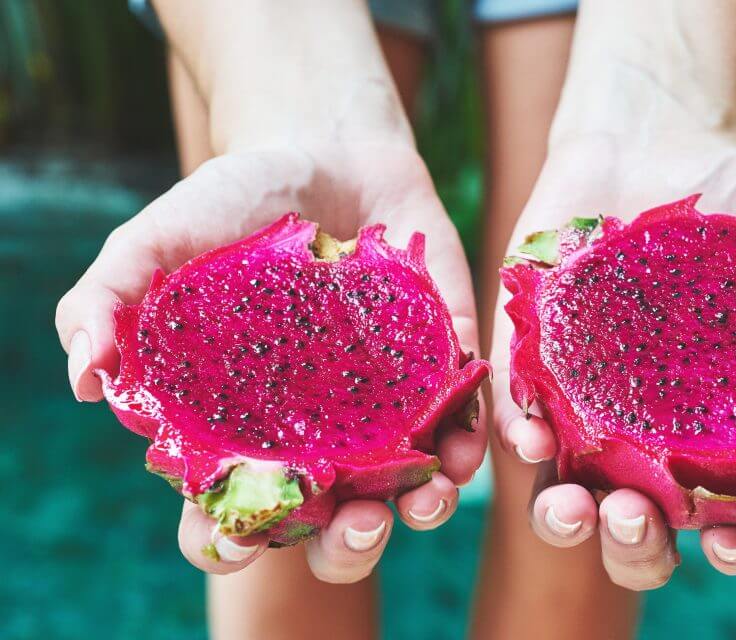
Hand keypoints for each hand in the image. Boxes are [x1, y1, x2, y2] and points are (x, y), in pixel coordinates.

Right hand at [55, 141, 485, 581]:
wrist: (326, 148)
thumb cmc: (234, 199)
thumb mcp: (161, 239)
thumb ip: (111, 300)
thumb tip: (83, 379)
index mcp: (243, 421)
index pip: (231, 506)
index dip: (228, 540)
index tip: (237, 545)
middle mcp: (315, 427)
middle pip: (330, 518)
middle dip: (345, 543)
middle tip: (356, 529)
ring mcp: (381, 402)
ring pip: (404, 485)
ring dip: (419, 510)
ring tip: (421, 502)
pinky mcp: (440, 365)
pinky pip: (461, 420)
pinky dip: (468, 443)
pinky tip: (465, 448)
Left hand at [490, 129, 735, 589]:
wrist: (651, 141)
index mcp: (720, 430)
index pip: (728, 518)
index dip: (734, 546)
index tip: (730, 542)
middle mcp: (648, 432)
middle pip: (639, 527)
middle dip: (636, 545)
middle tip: (639, 521)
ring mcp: (583, 402)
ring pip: (565, 494)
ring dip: (566, 520)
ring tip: (577, 508)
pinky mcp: (529, 361)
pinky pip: (516, 412)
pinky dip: (520, 435)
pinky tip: (530, 437)